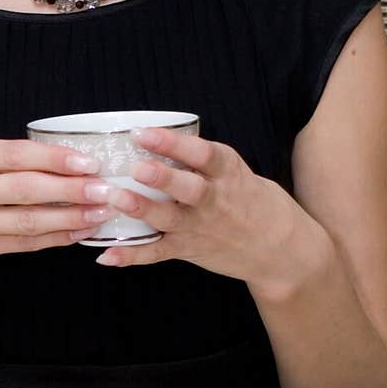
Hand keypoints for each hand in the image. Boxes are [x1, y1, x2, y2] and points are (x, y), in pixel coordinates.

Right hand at [0, 135, 114, 273]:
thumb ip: (3, 157)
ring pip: (27, 222)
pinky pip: (22, 245)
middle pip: (26, 190)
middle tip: (106, 190)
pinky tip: (76, 233)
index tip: (90, 162)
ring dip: (69, 219)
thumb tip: (64, 159)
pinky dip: (53, 239)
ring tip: (99, 214)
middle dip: (72, 191)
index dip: (57, 159)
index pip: (17, 155)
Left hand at [94, 126, 301, 288]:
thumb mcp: (233, 169)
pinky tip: (108, 255)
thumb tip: (154, 132)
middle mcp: (215, 200)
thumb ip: (199, 156)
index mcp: (226, 172)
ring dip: (142, 210)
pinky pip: (158, 253)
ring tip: (117, 199)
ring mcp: (201, 227)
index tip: (143, 133)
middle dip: (162, 179)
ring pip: (169, 220)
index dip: (172, 144)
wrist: (278, 246)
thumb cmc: (247, 198)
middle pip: (189, 189)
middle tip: (136, 168)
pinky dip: (132, 255)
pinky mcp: (189, 249)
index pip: (202, 154)